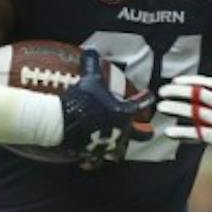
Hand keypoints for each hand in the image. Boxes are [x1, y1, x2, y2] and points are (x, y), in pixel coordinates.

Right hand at [59, 50, 154, 164]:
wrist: (62, 123)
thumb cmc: (80, 100)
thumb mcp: (89, 79)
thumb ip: (92, 64)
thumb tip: (91, 50)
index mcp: (125, 114)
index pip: (142, 104)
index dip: (146, 98)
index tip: (150, 95)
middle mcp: (121, 132)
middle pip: (141, 136)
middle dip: (145, 133)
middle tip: (148, 132)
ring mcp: (108, 146)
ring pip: (119, 152)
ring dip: (119, 149)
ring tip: (115, 147)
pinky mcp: (93, 155)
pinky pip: (95, 161)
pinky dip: (92, 161)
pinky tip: (88, 160)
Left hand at [157, 75, 211, 164]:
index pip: (206, 83)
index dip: (190, 81)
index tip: (177, 80)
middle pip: (194, 95)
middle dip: (176, 92)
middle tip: (162, 91)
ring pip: (192, 112)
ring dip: (174, 108)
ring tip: (160, 107)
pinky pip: (197, 134)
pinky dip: (182, 132)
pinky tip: (169, 132)